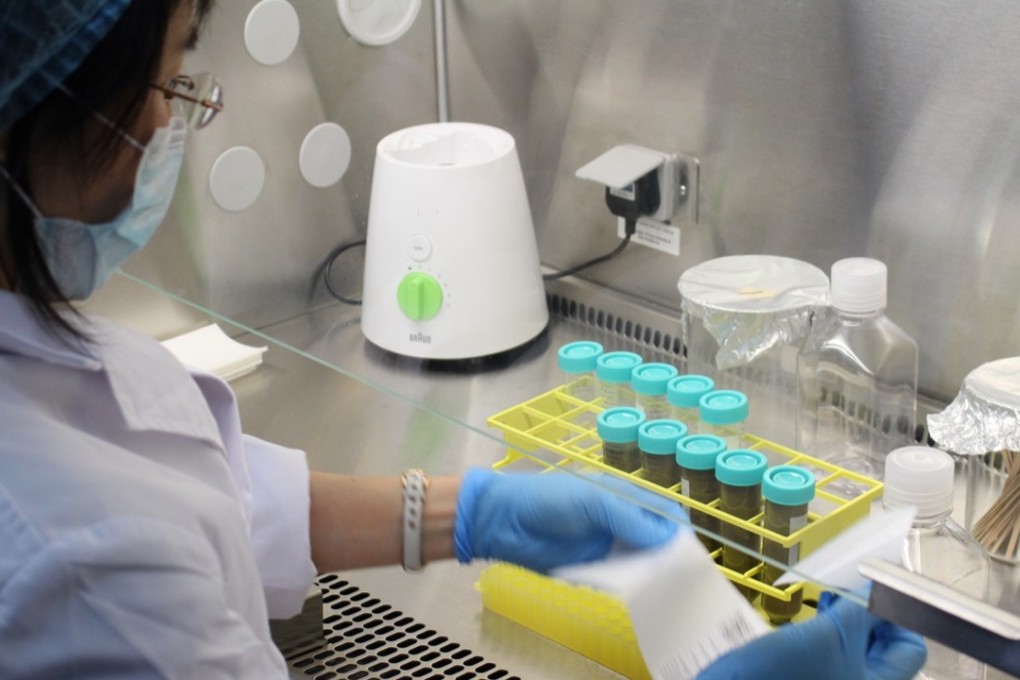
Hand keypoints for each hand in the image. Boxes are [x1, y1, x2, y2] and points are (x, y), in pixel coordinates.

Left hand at [454, 468, 682, 572]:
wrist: (504, 522)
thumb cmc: (548, 500)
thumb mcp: (593, 501)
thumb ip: (629, 519)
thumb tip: (666, 540)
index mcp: (623, 495)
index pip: (662, 511)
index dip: (678, 529)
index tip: (690, 552)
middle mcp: (619, 520)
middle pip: (655, 539)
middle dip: (669, 555)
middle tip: (683, 577)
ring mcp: (606, 545)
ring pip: (640, 561)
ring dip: (652, 573)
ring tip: (667, 591)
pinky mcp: (591, 568)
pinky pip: (618, 579)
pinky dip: (630, 586)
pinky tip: (640, 596)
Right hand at [696, 591, 926, 679]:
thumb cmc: (782, 674)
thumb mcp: (827, 635)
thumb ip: (859, 610)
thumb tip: (879, 590)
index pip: (910, 646)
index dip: (892, 614)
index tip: (867, 592)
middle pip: (882, 649)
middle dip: (864, 618)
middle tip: (840, 598)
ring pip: (854, 653)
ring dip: (841, 627)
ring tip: (820, 611)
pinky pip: (830, 661)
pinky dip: (822, 641)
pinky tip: (801, 632)